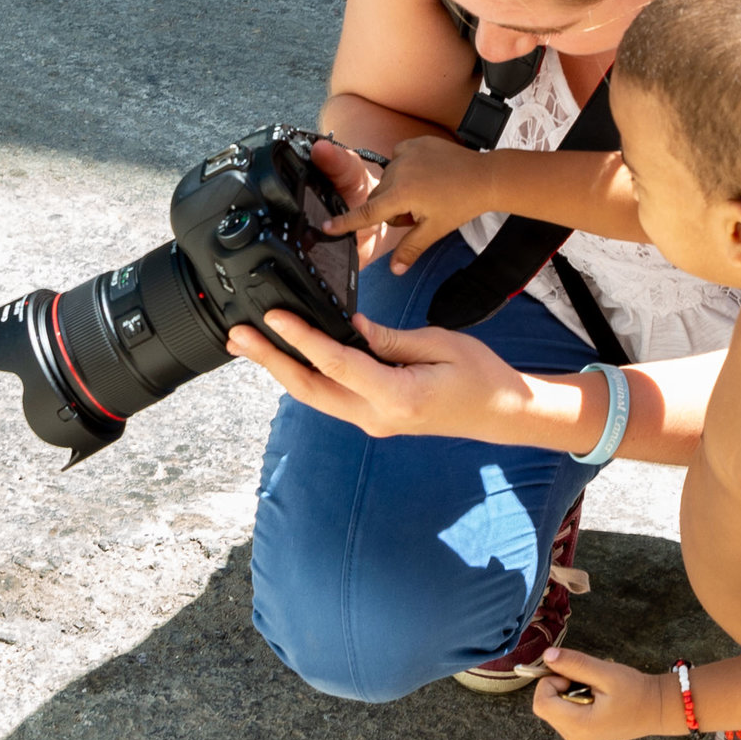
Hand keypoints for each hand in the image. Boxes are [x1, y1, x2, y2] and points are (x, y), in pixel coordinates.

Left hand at [226, 308, 530, 442]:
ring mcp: (372, 421)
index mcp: (397, 396)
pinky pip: (330, 396)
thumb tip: (347, 325)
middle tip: (238, 336)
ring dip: (280, 370)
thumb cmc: (480, 376)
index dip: (300, 339)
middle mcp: (377, 416)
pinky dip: (304, 375)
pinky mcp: (373, 417)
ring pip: (314, 396)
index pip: (336, 363)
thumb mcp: (438, 344)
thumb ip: (388, 339)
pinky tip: (286, 358)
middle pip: (310, 389)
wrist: (502, 414)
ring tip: (249, 346)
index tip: (273, 318)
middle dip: (270, 362)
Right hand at [325, 136, 496, 273]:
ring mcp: (405, 153)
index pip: (367, 213)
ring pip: (388, 180)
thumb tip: (394, 270)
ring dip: (399, 190)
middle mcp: (398, 171)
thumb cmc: (461, 204)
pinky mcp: (413, 143)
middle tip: (420, 212)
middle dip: (393, 208)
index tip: (325, 227)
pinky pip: (398, 160)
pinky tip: (426, 174)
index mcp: (402, 194)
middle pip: (380, 198)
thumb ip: (410, 249)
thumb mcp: (434, 230)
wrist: (484, 176)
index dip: (345, 223)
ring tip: (426, 192)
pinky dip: (406, 170)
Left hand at [531, 647, 668, 739]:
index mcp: (579, 726)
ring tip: (593, 690)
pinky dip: (572, 700)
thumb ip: (575, 664)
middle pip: (545, 705)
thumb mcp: (606, 673)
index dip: (551, 682)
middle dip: (559, 687)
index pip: (541, 703)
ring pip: (553, 709)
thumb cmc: (636, 692)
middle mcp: (573, 737)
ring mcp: (577, 738)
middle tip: (586, 681)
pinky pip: (564, 714)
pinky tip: (594, 698)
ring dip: (566, 693)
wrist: (658, 709)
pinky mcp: (582, 734)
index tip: (573, 676)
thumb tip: (548, 656)